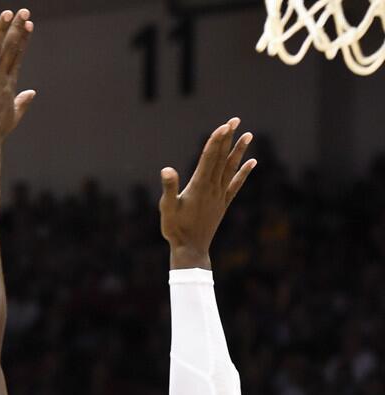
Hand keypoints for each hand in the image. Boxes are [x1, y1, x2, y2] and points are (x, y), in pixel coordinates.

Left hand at [0, 9, 35, 150]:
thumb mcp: (12, 117)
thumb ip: (22, 103)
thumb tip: (31, 93)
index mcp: (8, 86)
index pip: (17, 56)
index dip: (23, 39)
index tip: (28, 24)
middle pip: (10, 49)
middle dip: (17, 29)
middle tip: (24, 10)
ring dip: (1, 30)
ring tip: (7, 13)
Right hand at [160, 117, 256, 268]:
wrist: (191, 249)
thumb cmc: (175, 229)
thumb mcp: (166, 208)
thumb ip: (168, 188)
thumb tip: (167, 169)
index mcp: (199, 186)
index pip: (210, 158)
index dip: (217, 140)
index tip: (224, 125)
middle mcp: (213, 188)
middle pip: (222, 158)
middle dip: (228, 138)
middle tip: (235, 120)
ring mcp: (220, 195)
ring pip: (231, 168)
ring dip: (239, 151)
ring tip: (248, 135)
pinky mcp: (222, 204)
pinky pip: (236, 185)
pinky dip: (244, 173)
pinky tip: (252, 162)